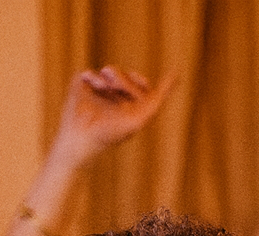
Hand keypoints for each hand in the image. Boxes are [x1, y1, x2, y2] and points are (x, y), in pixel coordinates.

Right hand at [51, 64, 174, 165]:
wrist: (83, 140)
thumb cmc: (111, 134)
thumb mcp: (139, 118)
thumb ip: (157, 99)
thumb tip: (176, 74)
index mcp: (127, 110)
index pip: (139, 88)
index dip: (139, 80)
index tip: (136, 78)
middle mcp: (113, 101)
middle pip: (125, 78)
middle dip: (124, 79)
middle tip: (115, 84)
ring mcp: (97, 94)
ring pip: (109, 73)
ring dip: (111, 77)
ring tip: (105, 85)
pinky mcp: (81, 90)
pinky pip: (89, 74)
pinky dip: (93, 77)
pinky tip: (95, 84)